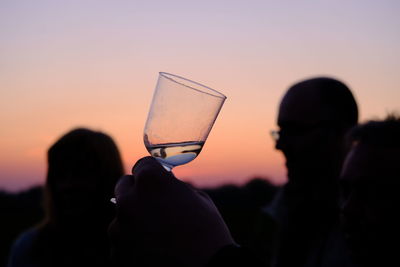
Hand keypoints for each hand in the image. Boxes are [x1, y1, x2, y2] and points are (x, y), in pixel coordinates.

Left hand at [109, 157, 234, 266]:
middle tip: (155, 203)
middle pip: (125, 186)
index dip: (153, 171)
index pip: (143, 165)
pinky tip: (152, 249)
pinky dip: (132, 242)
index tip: (157, 178)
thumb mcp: (198, 200)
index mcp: (152, 182)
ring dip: (134, 218)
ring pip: (121, 215)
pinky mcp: (117, 253)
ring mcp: (120, 228)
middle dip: (138, 191)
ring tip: (157, 233)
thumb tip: (164, 187)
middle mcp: (130, 201)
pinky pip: (121, 240)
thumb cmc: (208, 235)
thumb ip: (175, 188)